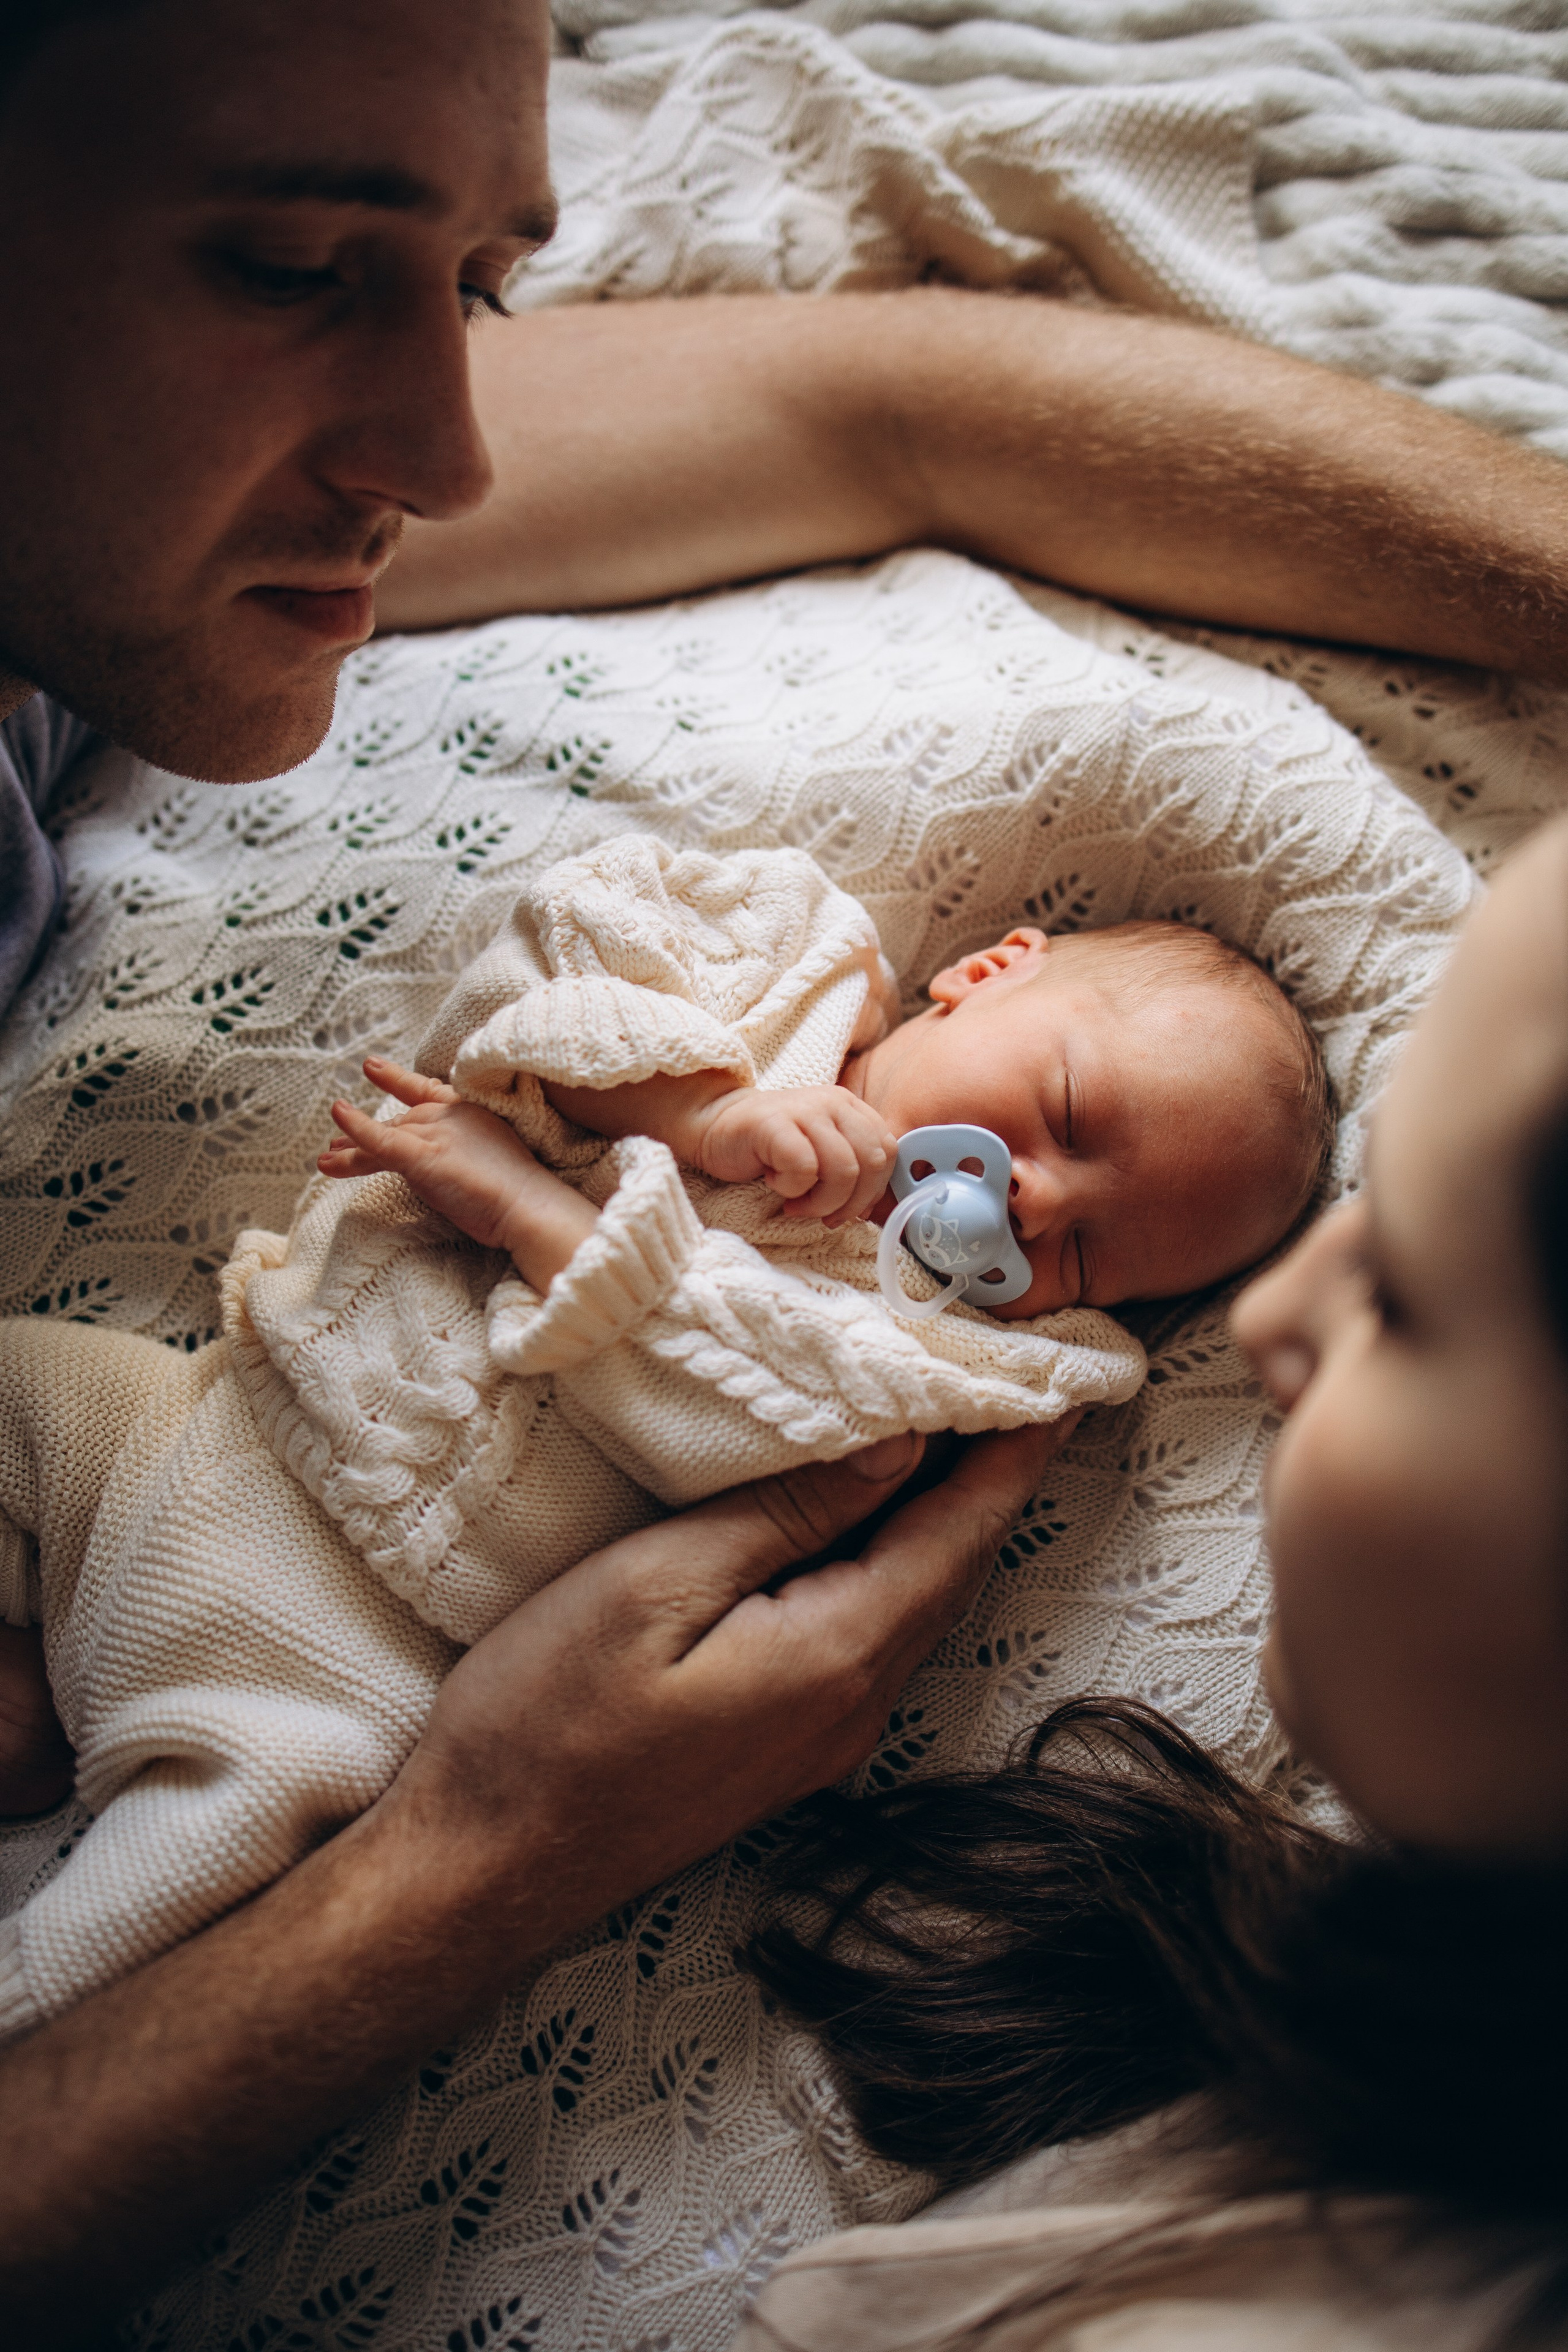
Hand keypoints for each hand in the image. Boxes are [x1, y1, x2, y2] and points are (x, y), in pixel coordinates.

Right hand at [0, 1413, 1079, 2342]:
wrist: (479, 1870)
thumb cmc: (544, 1721)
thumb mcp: (653, 1587)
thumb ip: (782, 1516)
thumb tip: (896, 1445)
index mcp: (837, 1654)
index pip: (958, 1530)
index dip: (1014, 1448)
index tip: (1065, 1374)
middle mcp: (855, 1703)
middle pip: (948, 1564)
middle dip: (988, 1470)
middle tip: (1017, 1375)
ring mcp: (821, 1734)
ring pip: (910, 1597)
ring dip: (940, 1512)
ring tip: (956, 1423)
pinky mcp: (780, 1743)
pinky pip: (867, 1627)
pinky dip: (887, 1555)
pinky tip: (866, 1514)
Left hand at [319, 1058, 597, 1283]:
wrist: (528, 1207)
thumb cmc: (517, 1195)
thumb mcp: (490, 1163)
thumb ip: (464, 1155)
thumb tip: (445, 1168)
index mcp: (468, 1113)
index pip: (427, 1091)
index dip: (398, 1079)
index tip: (373, 1068)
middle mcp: (449, 1116)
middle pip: (399, 1122)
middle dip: (366, 1135)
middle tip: (336, 1148)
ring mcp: (435, 1133)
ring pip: (383, 1139)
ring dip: (350, 1150)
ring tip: (324, 1161)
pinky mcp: (422, 1156)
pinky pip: (379, 1141)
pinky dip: (356, 1129)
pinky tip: (338, 1117)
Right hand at [691, 1084, 899, 1225]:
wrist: (714, 1125)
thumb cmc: (768, 1148)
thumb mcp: (820, 1154)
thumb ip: (851, 1169)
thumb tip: (873, 1209)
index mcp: (850, 1108)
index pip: (888, 1151)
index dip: (873, 1190)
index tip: (847, 1208)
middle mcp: (833, 1102)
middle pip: (871, 1163)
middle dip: (850, 1202)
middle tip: (821, 1213)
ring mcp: (805, 1110)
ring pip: (843, 1170)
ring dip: (821, 1201)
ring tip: (796, 1202)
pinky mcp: (776, 1124)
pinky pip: (805, 1168)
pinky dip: (793, 1189)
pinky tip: (774, 1183)